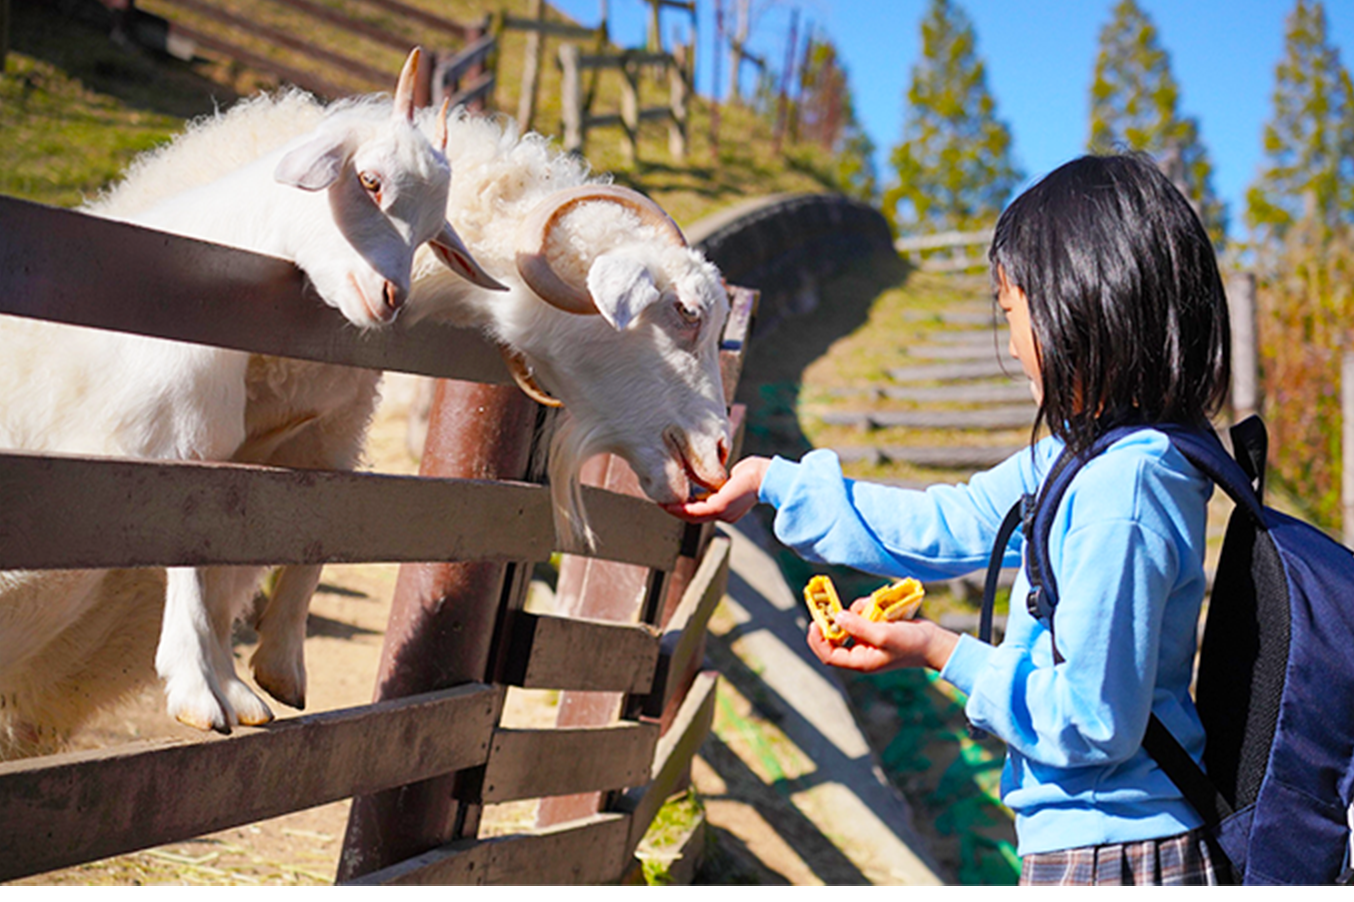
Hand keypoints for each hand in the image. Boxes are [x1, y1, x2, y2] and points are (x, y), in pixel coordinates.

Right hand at [662, 456, 770, 523]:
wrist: (766, 476)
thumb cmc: (754, 473)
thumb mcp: (731, 479)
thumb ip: (719, 482)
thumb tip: (713, 480)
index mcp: (727, 509)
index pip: (702, 511)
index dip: (685, 507)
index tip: (671, 499)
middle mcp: (724, 515)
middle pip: (694, 516)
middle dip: (676, 510)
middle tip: (661, 501)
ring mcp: (722, 513)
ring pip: (693, 515)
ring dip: (675, 510)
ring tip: (661, 503)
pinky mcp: (720, 507)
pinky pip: (696, 510)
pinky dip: (682, 508)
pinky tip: (671, 503)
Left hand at [807, 601, 958, 673]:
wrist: (934, 641)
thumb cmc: (911, 644)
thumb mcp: (884, 635)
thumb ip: (859, 626)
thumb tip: (836, 616)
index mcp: (860, 661)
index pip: (829, 655)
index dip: (817, 640)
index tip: (813, 622)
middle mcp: (860, 652)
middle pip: (835, 637)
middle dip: (834, 621)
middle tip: (829, 605)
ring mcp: (867, 641)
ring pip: (849, 623)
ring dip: (856, 611)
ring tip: (874, 608)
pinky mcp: (875, 629)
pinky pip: (862, 616)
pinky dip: (867, 608)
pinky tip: (879, 606)